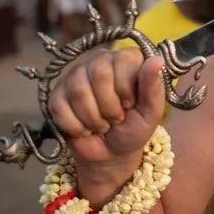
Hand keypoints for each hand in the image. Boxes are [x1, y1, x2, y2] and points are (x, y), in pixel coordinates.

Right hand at [49, 48, 165, 166]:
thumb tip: (156, 60)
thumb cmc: (134, 128)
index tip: (130, 105)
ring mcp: (75, 76)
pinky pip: (59, 106)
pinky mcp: (56, 95)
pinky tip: (85, 129)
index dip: (126, 89)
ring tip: (102, 125)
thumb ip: (153, 86)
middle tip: (116, 119)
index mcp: (126, 60)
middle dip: (109, 106)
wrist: (110, 154)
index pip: (121, 60)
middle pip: (98, 73)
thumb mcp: (151, 112)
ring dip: (93, 118)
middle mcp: (99, 61)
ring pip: (78, 90)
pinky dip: (76, 126)